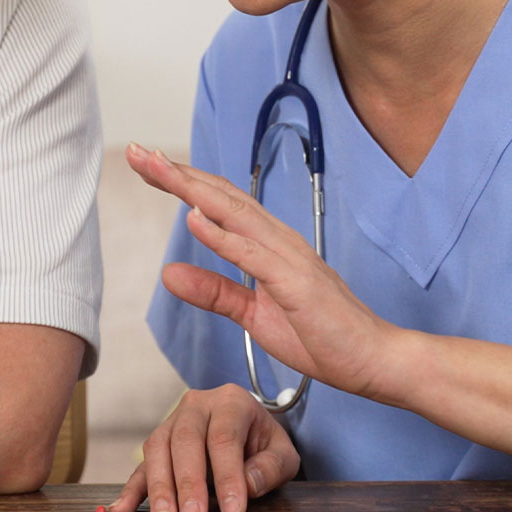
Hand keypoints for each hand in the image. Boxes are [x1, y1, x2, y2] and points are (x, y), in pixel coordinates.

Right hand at [108, 385, 301, 511]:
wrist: (247, 430)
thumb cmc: (263, 445)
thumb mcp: (283, 455)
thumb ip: (271, 468)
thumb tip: (247, 485)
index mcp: (231, 402)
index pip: (224, 438)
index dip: (227, 476)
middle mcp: (197, 405)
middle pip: (186, 440)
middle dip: (188, 482)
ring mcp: (172, 421)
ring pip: (158, 447)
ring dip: (159, 485)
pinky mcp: (158, 443)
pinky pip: (141, 464)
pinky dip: (131, 488)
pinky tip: (122, 509)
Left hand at [125, 143, 397, 398]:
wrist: (373, 360)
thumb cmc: (322, 336)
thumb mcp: (253, 315)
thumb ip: (215, 292)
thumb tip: (169, 274)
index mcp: (269, 245)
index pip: (218, 204)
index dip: (181, 182)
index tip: (146, 165)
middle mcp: (278, 241)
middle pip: (220, 197)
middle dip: (177, 173)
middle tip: (137, 151)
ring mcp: (289, 258)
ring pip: (234, 213)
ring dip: (192, 189)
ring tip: (157, 169)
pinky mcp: (296, 283)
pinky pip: (253, 255)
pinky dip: (222, 235)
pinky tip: (194, 219)